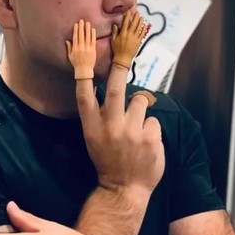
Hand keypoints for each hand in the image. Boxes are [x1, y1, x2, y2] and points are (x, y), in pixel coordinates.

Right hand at [66, 19, 95, 79]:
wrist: (84, 70)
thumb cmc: (76, 63)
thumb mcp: (70, 56)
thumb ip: (69, 48)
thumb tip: (67, 40)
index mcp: (75, 49)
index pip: (75, 37)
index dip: (76, 30)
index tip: (76, 24)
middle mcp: (81, 48)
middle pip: (81, 35)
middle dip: (81, 27)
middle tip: (81, 20)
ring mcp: (87, 49)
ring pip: (87, 37)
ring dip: (87, 29)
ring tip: (87, 23)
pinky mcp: (93, 50)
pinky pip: (93, 41)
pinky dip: (93, 35)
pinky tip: (93, 29)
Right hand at [74, 22, 164, 196]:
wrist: (123, 190)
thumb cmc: (109, 161)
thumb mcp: (95, 139)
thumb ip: (100, 116)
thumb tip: (109, 88)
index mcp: (92, 126)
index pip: (83, 93)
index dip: (81, 70)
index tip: (81, 48)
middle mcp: (110, 126)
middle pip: (115, 86)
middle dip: (120, 64)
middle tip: (126, 44)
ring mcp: (131, 132)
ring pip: (141, 100)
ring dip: (141, 108)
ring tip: (137, 127)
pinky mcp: (150, 137)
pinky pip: (153, 120)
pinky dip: (151, 128)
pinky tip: (146, 143)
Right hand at [111, 10, 148, 68]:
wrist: (123, 58)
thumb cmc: (117, 49)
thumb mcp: (113, 40)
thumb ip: (115, 32)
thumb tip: (115, 25)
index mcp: (123, 33)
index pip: (125, 23)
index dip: (127, 16)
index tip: (128, 11)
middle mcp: (130, 34)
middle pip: (134, 23)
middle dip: (136, 17)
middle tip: (137, 12)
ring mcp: (135, 38)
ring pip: (139, 28)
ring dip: (140, 22)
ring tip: (141, 17)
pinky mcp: (138, 42)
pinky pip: (142, 34)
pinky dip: (144, 29)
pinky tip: (145, 25)